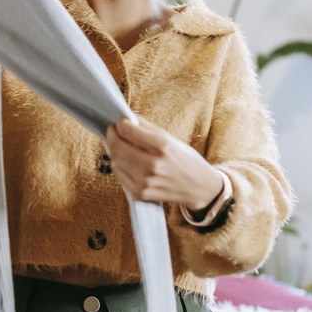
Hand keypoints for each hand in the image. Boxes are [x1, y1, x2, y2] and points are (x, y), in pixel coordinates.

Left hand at [105, 116, 223, 210]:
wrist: (200, 187)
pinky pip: (119, 174)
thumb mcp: (170, 138)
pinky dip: (119, 165)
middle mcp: (153, 164)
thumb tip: (126, 117)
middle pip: (117, 146)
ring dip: (114, 149)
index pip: (127, 131)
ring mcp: (146, 181)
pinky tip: (127, 161)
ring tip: (121, 144)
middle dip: (111, 135)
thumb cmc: (185, 160)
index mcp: (162, 146)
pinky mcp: (140, 193)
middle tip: (113, 131)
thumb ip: (146, 127)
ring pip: (115, 160)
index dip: (119, 124)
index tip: (119, 122)